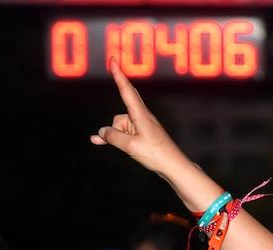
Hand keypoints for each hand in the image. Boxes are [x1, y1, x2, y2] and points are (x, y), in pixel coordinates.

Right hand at [89, 60, 189, 177]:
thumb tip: (101, 132)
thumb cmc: (156, 155)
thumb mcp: (130, 146)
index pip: (126, 90)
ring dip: (118, 136)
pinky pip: (122, 133)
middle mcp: (142, 117)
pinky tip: (98, 140)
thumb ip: (112, 137)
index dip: (118, 74)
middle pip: (120, 112)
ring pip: (120, 126)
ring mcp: (142, 126)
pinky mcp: (142, 135)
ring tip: (133, 148)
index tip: (113, 59)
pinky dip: (113, 137)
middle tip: (117, 90)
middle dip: (115, 121)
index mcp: (140, 114)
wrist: (174, 167)